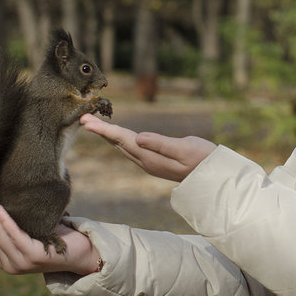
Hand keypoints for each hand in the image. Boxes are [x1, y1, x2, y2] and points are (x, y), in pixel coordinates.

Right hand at [0, 188, 100, 275]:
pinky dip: (4, 221)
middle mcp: (11, 264)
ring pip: (0, 234)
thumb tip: (3, 201)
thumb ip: (18, 225)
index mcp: (8, 260)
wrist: (84, 252)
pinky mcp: (32, 257)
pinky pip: (14, 235)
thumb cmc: (59, 238)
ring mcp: (21, 263)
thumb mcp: (33, 230)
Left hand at [80, 114, 216, 181]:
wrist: (212, 176)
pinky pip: (131, 149)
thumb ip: (161, 144)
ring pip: (123, 147)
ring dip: (108, 135)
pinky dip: (120, 140)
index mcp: (150, 156)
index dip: (104, 130)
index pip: (122, 139)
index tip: (87, 122)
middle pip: (117, 143)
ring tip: (95, 125)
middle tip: (84, 118)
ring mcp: (149, 163)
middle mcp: (145, 161)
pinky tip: (118, 136)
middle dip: (100, 131)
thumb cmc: (202, 158)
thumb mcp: (184, 148)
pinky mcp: (154, 161)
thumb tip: (138, 138)